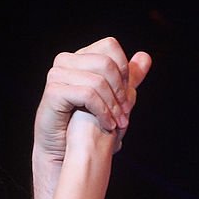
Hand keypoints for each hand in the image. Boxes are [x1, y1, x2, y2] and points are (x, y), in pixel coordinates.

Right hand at [32, 37, 150, 198]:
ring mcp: (57, 76)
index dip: (124, 70)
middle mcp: (66, 62)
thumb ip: (129, 77)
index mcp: (82, 59)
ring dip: (113, 106)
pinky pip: (86, 94)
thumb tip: (145, 56)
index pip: (110, 46)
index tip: (127, 94)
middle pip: (107, 62)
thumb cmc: (91, 126)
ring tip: (117, 123)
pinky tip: (107, 125)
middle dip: (122, 91)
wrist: (69, 152)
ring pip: (98, 80)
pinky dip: (103, 112)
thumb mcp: (116, 98)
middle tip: (125, 114)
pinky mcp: (52, 93)